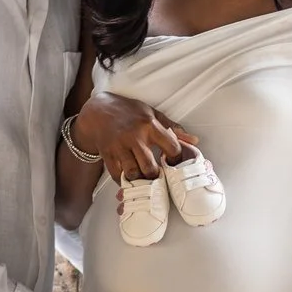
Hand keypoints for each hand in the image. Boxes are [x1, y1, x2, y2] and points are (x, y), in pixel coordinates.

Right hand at [69, 92, 196, 180]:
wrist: (98, 111)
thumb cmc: (128, 112)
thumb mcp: (152, 113)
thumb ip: (173, 128)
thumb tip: (194, 140)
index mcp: (149, 125)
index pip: (172, 147)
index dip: (176, 159)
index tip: (173, 162)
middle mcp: (134, 136)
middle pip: (150, 167)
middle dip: (155, 176)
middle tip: (157, 176)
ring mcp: (119, 146)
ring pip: (133, 173)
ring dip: (139, 179)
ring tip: (143, 178)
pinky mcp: (107, 154)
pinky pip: (117, 175)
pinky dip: (124, 180)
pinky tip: (129, 177)